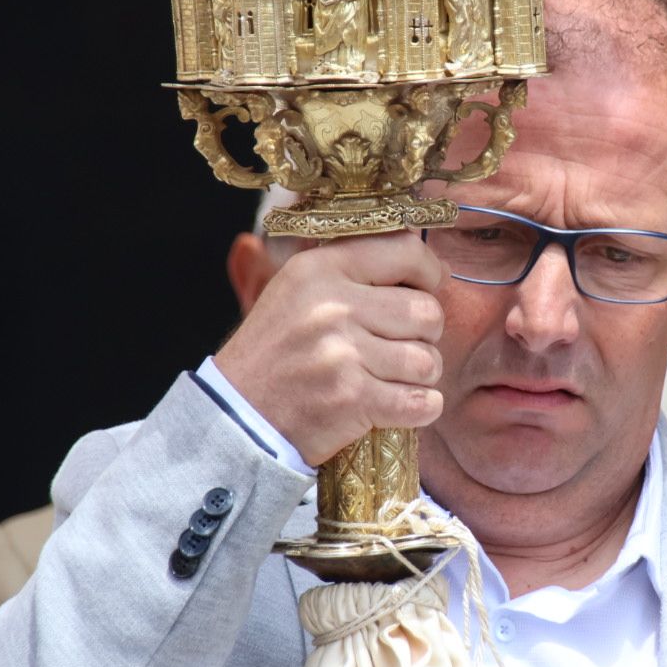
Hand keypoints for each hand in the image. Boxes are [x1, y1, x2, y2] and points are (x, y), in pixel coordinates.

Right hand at [215, 231, 446, 466]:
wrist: (237, 416)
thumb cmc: (277, 353)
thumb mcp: (297, 291)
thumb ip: (352, 271)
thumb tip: (424, 259)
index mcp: (320, 270)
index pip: (406, 251)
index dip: (429, 271)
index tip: (427, 288)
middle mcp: (331, 306)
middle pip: (427, 312)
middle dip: (425, 335)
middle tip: (399, 347)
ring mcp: (342, 354)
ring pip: (428, 361)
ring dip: (420, 376)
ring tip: (391, 379)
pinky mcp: (352, 399)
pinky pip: (422, 402)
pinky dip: (421, 408)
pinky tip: (400, 405)